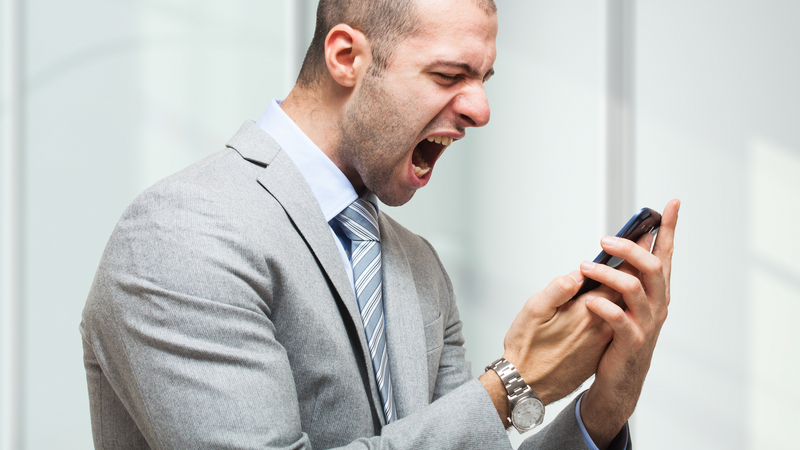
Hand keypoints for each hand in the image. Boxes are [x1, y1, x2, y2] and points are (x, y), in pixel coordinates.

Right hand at [480, 268, 614, 424]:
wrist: (527, 386)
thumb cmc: (526, 349)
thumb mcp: (534, 311)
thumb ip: (558, 289)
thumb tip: (578, 274)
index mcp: (584, 313)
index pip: (615, 281)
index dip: (623, 262)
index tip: (627, 248)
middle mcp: (599, 329)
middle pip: (623, 296)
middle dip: (626, 276)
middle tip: (629, 258)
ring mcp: (600, 344)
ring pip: (619, 313)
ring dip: (619, 296)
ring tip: (613, 281)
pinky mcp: (597, 355)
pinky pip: (612, 329)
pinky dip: (612, 315)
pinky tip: (602, 308)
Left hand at [579, 199, 679, 448]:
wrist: (620, 379)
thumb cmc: (621, 334)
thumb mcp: (626, 301)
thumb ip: (628, 274)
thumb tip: (620, 243)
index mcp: (657, 291)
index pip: (666, 253)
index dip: (669, 228)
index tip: (671, 203)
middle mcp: (658, 304)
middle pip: (653, 266)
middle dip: (630, 248)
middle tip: (604, 240)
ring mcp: (647, 323)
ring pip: (635, 289)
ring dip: (609, 274)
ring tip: (585, 267)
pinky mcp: (632, 342)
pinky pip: (620, 320)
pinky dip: (602, 307)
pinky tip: (587, 301)